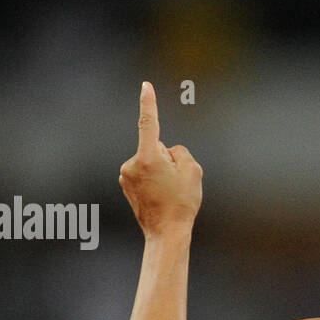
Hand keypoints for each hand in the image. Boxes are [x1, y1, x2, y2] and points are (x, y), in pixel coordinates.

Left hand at [119, 81, 202, 237]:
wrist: (166, 233)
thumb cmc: (181, 203)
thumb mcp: (193, 172)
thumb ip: (181, 152)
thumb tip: (168, 151)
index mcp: (148, 157)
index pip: (149, 123)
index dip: (149, 103)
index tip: (145, 86)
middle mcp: (132, 163)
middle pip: (157, 148)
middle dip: (167, 159)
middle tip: (174, 184)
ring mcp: (126, 175)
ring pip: (150, 161)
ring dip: (160, 171)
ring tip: (167, 193)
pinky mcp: (126, 185)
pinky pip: (144, 172)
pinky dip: (152, 179)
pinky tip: (159, 196)